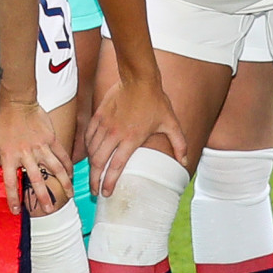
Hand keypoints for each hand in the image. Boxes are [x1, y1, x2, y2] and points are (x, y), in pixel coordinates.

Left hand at [0, 100, 69, 216]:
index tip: (17, 211)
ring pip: (54, 168)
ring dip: (63, 183)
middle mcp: (25, 153)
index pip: (10, 182)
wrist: (17, 102)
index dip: (13, 198)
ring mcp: (40, 146)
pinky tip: (72, 175)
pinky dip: (68, 166)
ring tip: (69, 195)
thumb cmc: (2, 123)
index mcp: (8, 156)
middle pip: (35, 179)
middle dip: (42, 196)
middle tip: (48, 210)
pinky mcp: (50, 138)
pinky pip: (61, 154)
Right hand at [85, 73, 187, 197]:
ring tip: (91, 176)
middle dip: (94, 180)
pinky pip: (88, 137)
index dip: (109, 182)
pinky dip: (87, 148)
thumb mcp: (171, 123)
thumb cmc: (156, 101)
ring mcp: (105, 124)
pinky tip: (89, 155)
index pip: (116, 167)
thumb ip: (179, 144)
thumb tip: (184, 162)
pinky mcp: (98, 116)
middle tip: (94, 191)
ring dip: (90, 166)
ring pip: (91, 151)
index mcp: (131, 139)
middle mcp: (115, 134)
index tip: (106, 193)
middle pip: (98, 162)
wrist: (139, 78)